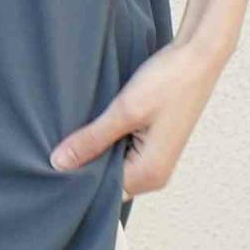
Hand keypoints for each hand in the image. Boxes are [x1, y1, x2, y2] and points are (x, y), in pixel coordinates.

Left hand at [48, 33, 231, 200]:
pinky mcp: (154, 142)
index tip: (51, 163)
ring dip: (95, 148)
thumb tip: (59, 163)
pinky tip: (93, 122)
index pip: (102, 193)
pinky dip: (107, 138)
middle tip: (54, 143)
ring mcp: (156, 158)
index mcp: (149, 175)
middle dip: (84, 164)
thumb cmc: (168, 82)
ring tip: (72, 130)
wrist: (198, 56)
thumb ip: (91, 139)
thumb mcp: (124, 110)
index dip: (76, 178)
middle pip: (108, 180)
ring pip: (114, 163)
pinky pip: (122, 149)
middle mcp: (154, 174)